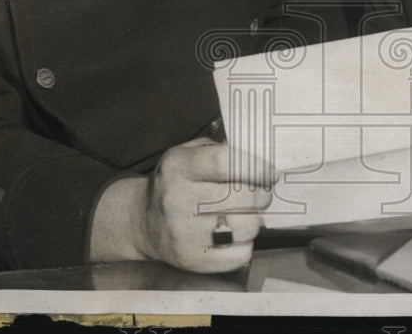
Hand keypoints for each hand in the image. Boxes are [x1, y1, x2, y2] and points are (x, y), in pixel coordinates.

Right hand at [91, 137, 274, 272]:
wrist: (142, 222)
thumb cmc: (174, 183)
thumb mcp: (187, 154)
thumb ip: (219, 151)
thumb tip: (257, 157)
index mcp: (178, 167)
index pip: (224, 163)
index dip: (255, 167)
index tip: (269, 173)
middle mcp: (178, 199)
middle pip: (239, 197)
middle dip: (260, 196)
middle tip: (262, 195)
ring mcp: (184, 233)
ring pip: (244, 227)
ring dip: (254, 221)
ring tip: (246, 215)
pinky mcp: (192, 260)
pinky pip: (239, 255)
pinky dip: (245, 245)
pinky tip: (235, 236)